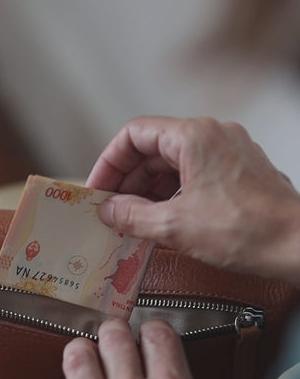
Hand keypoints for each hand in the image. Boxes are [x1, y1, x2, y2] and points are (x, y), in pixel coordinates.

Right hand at [87, 116, 299, 284]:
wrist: (297, 244)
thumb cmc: (249, 230)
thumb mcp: (174, 226)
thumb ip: (132, 216)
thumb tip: (109, 211)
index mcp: (194, 136)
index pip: (134, 134)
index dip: (109, 163)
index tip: (99, 189)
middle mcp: (213, 136)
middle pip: (153, 149)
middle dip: (128, 181)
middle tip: (112, 210)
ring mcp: (229, 152)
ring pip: (174, 163)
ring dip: (150, 191)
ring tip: (135, 221)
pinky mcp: (239, 172)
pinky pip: (195, 175)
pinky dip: (173, 195)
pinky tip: (164, 222)